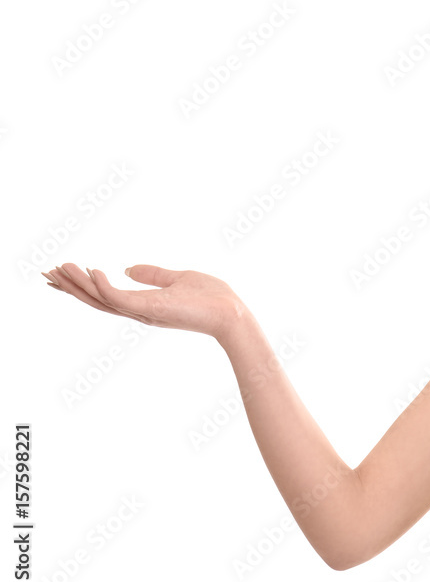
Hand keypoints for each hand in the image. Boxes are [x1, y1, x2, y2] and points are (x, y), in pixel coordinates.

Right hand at [42, 263, 248, 341]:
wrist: (231, 313)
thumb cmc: (212, 298)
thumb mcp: (178, 278)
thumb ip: (153, 274)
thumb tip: (129, 268)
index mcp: (144, 305)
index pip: (106, 297)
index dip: (83, 286)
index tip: (62, 274)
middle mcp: (139, 311)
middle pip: (96, 300)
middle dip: (71, 287)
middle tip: (47, 273)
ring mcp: (143, 311)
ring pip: (102, 299)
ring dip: (79, 284)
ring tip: (59, 268)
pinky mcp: (150, 308)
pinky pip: (120, 297)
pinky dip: (103, 285)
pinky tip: (92, 270)